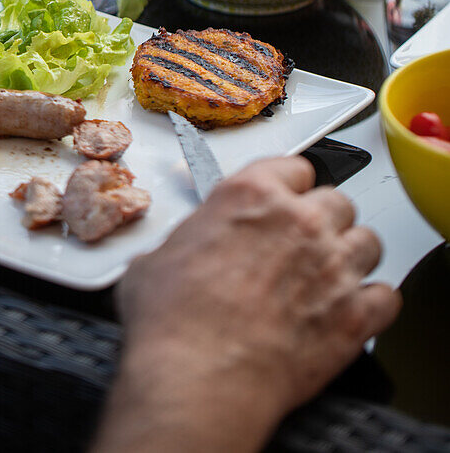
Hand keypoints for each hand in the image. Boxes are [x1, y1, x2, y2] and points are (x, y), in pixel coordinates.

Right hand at [100, 158, 400, 452]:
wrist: (198, 376)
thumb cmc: (174, 320)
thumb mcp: (157, 259)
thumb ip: (185, 243)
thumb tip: (179, 256)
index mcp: (251, 194)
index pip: (293, 168)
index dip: (287, 187)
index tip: (283, 201)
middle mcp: (299, 221)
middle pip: (337, 200)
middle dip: (323, 220)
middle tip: (303, 244)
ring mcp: (332, 266)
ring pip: (368, 242)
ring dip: (351, 257)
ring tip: (331, 277)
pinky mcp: (354, 315)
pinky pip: (386, 296)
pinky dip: (373, 304)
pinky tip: (353, 311)